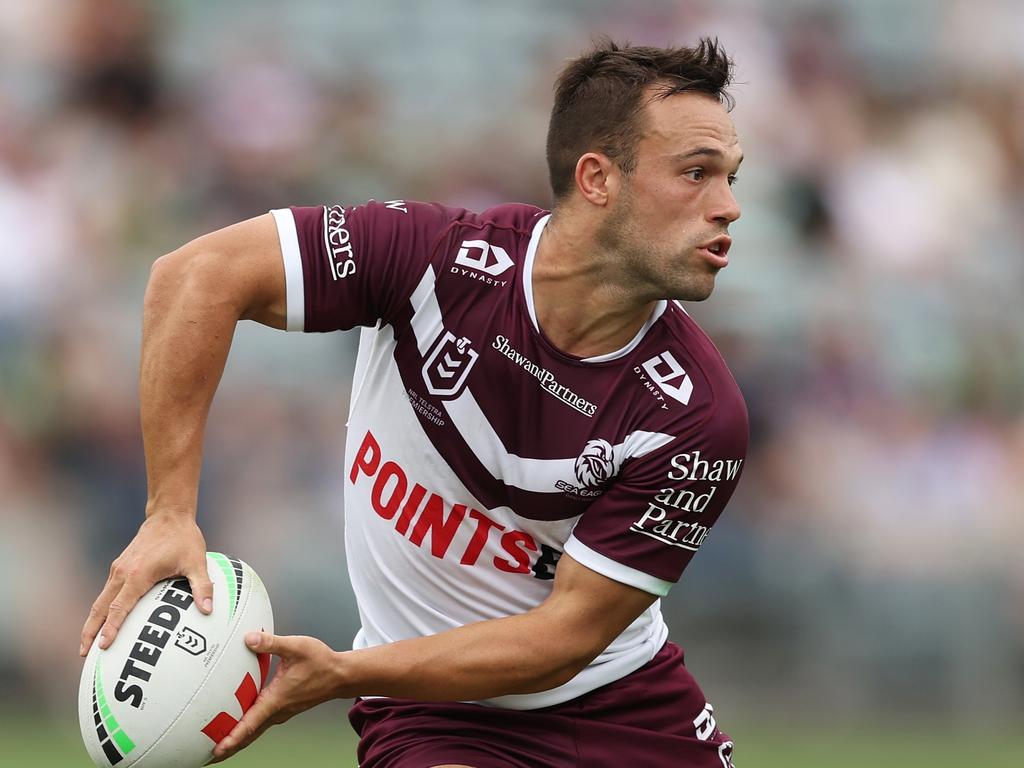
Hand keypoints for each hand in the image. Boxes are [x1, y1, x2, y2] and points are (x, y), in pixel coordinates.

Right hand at [79, 511, 211, 654]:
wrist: (169, 514)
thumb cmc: (183, 538)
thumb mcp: (197, 562)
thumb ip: (202, 586)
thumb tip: (208, 610)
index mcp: (138, 574)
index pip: (120, 607)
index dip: (111, 628)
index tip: (103, 646)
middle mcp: (123, 572)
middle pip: (100, 607)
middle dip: (90, 631)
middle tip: (84, 654)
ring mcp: (119, 569)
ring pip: (100, 600)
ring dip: (92, 621)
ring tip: (88, 644)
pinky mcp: (120, 566)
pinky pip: (106, 592)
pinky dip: (101, 609)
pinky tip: (103, 620)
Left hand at [210, 632, 342, 762]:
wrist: (341, 675)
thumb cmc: (321, 663)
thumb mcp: (296, 647)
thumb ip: (271, 643)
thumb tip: (249, 639)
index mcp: (277, 699)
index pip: (250, 723)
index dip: (232, 738)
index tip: (216, 749)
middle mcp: (278, 710)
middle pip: (249, 734)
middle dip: (229, 746)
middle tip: (208, 755)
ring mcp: (282, 711)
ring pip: (255, 730)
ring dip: (237, 738)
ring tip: (218, 742)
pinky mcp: (284, 707)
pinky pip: (261, 722)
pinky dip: (247, 727)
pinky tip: (239, 721)